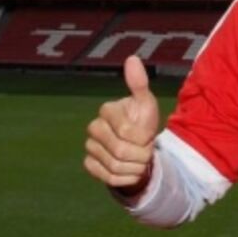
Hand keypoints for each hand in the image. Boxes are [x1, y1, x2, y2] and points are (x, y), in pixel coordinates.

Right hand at [84, 56, 159, 190]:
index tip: (149, 135)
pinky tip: (130, 170)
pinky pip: (108, 177)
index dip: (144, 138)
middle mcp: (94, 128)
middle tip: (146, 151)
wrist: (139, 147)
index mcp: (107, 110)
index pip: (127, 132)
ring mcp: (89, 147)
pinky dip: (125, 178)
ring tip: (140, 160)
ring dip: (135, 168)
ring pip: (115, 166)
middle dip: (141, 155)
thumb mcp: (146, 104)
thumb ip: (139, 84)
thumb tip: (132, 58)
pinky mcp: (89, 164)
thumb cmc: (142, 122)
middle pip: (120, 151)